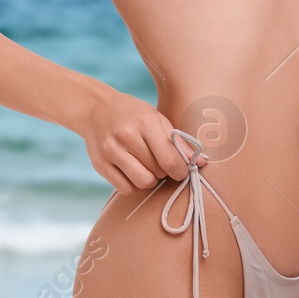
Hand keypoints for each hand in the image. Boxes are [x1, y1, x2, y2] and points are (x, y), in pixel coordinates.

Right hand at [75, 88, 206, 193]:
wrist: (96, 109)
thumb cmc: (133, 114)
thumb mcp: (157, 118)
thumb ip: (179, 141)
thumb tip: (202, 162)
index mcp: (145, 122)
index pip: (170, 159)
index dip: (181, 171)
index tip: (182, 170)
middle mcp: (126, 136)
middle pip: (157, 172)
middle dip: (165, 172)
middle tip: (161, 162)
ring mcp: (110, 151)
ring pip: (142, 183)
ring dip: (150, 180)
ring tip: (148, 167)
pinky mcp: (100, 165)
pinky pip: (125, 189)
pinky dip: (134, 185)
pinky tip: (133, 171)